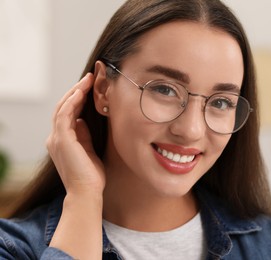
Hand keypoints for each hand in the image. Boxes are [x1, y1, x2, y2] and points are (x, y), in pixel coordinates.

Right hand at [46, 73, 105, 196]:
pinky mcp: (61, 140)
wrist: (87, 192)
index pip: (67, 114)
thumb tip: (82, 120)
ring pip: (62, 108)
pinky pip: (65, 115)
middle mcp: (55, 138)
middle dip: (76, 91)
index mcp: (61, 141)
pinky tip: (81, 92)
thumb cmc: (91, 176)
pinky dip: (72, 102)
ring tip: (87, 80)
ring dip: (75, 92)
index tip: (90, 87)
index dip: (77, 98)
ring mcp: (56, 139)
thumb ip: (84, 135)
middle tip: (89, 78)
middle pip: (63, 107)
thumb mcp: (89, 150)